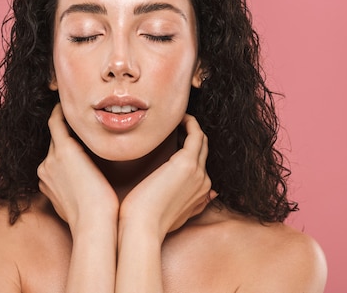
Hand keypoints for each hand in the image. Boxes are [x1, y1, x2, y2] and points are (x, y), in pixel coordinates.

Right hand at [37, 104, 118, 230]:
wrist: (94, 224)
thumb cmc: (98, 220)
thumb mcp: (84, 206)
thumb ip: (83, 193)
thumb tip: (95, 190)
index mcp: (49, 183)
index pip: (57, 157)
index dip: (68, 146)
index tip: (82, 138)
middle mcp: (45, 169)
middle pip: (55, 142)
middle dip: (65, 131)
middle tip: (82, 116)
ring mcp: (51, 159)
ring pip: (56, 132)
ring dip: (64, 119)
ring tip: (77, 107)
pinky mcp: (63, 150)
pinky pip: (57, 122)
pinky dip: (61, 111)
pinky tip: (69, 103)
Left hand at [119, 114, 216, 239]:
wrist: (142, 228)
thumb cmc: (147, 223)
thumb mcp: (173, 215)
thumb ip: (187, 204)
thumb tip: (203, 194)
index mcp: (201, 194)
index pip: (201, 164)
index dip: (189, 149)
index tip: (174, 138)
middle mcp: (205, 182)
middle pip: (203, 150)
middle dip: (192, 135)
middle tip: (175, 124)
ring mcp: (199, 172)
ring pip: (201, 140)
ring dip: (191, 126)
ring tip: (175, 118)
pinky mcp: (188, 163)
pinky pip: (196, 134)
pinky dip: (190, 123)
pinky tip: (178, 118)